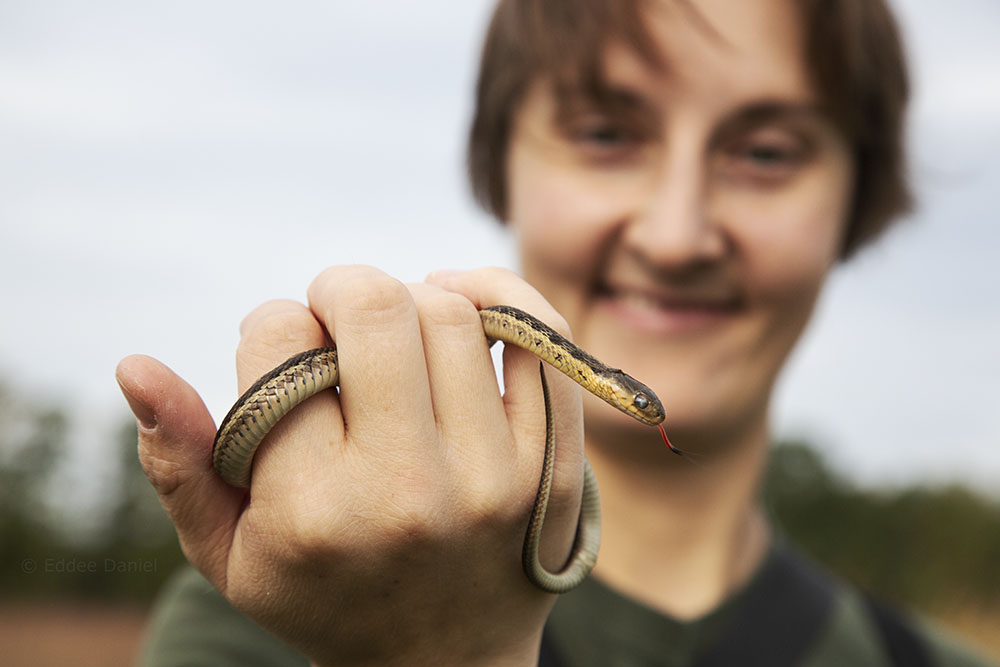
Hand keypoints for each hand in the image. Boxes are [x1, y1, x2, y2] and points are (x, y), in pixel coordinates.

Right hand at [116, 266, 585, 665]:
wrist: (442, 664)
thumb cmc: (323, 594)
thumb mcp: (230, 552)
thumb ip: (178, 462)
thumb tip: (134, 365)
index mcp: (312, 509)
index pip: (280, 342)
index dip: (272, 326)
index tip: (282, 353)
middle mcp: (407, 489)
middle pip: (377, 305)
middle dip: (340, 290)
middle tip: (335, 318)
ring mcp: (492, 476)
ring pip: (452, 312)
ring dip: (411, 299)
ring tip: (392, 331)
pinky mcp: (551, 465)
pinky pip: (538, 339)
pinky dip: (496, 299)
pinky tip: (461, 308)